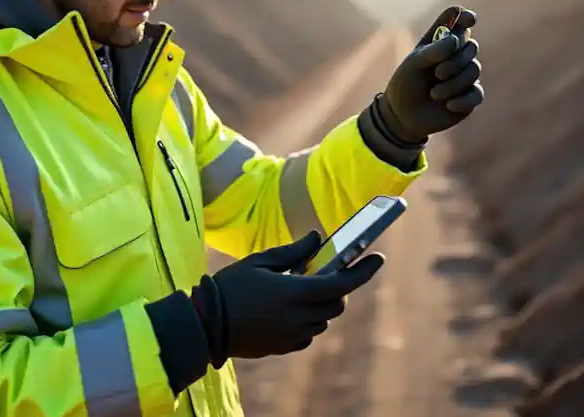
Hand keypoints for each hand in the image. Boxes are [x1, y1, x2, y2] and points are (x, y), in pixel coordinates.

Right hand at [191, 230, 383, 366]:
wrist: (207, 323)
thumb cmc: (231, 286)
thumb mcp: (260, 261)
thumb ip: (293, 251)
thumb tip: (317, 237)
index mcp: (293, 292)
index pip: (340, 284)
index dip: (363, 272)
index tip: (377, 259)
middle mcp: (298, 317)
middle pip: (337, 304)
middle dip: (338, 288)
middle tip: (324, 273)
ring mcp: (293, 335)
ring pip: (324, 320)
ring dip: (321, 303)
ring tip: (298, 288)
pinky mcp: (285, 347)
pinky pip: (309, 333)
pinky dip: (308, 320)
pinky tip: (287, 309)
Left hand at [378, 5, 483, 142]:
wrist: (402, 116)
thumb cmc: (405, 84)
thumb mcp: (414, 64)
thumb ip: (434, 50)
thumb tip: (456, 40)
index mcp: (439, 41)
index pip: (457, 20)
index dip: (464, 17)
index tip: (468, 19)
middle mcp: (455, 55)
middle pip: (470, 45)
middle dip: (455, 60)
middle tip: (437, 73)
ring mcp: (465, 75)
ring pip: (474, 70)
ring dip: (453, 83)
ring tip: (434, 93)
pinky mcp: (470, 96)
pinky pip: (477, 94)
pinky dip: (462, 100)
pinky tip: (448, 105)